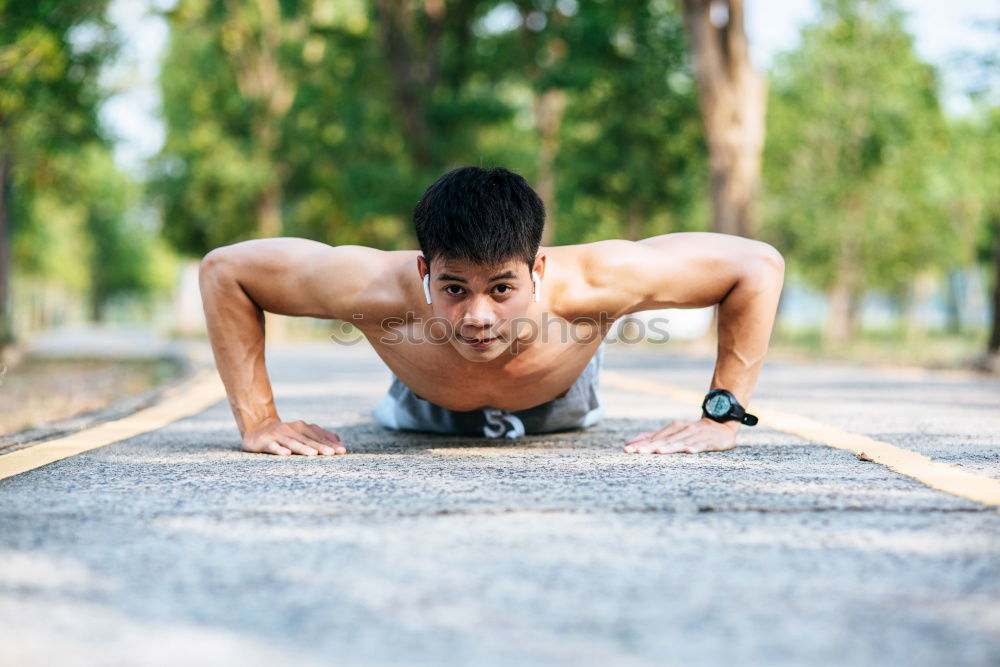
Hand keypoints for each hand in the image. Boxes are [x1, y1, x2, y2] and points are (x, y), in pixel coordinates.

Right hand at [243, 418, 347, 455]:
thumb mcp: (303, 433)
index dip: (331, 444)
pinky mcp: (266, 442)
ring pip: (293, 443)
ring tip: (314, 454)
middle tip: (333, 453)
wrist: (258, 428)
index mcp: (303, 428)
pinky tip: (287, 454)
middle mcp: (292, 430)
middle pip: (308, 441)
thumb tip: (339, 441)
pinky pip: (274, 447)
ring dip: (303, 448)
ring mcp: (279, 435)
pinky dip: (280, 450)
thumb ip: (320, 436)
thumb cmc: (286, 434)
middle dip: (321, 447)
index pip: (319, 437)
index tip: (343, 451)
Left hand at [623, 417, 737, 453]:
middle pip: (664, 440)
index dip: (641, 444)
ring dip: (670, 447)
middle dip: (650, 446)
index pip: (654, 437)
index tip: (627, 450)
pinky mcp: (709, 440)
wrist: (721, 425)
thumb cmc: (693, 432)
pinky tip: (689, 451)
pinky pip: (702, 445)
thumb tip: (629, 443)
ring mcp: (696, 434)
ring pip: (681, 442)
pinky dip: (695, 447)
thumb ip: (653, 437)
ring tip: (659, 452)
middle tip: (637, 452)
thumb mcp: (673, 432)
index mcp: (673, 429)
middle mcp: (682, 430)